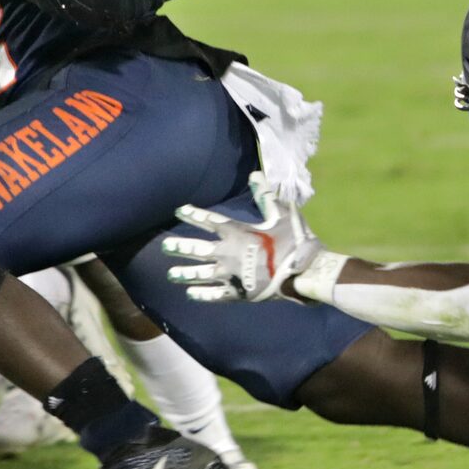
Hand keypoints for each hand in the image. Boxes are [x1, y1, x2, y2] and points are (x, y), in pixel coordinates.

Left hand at [163, 174, 319, 302]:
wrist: (303, 271)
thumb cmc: (293, 240)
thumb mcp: (281, 213)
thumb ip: (265, 196)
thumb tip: (255, 174)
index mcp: (237, 232)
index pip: (210, 221)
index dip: (194, 215)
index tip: (179, 210)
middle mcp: (228, 253)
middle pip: (197, 249)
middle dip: (180, 247)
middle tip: (165, 246)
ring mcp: (231, 275)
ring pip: (201, 274)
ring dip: (185, 273)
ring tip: (171, 274)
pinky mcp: (238, 293)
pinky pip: (215, 294)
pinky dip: (202, 294)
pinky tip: (191, 293)